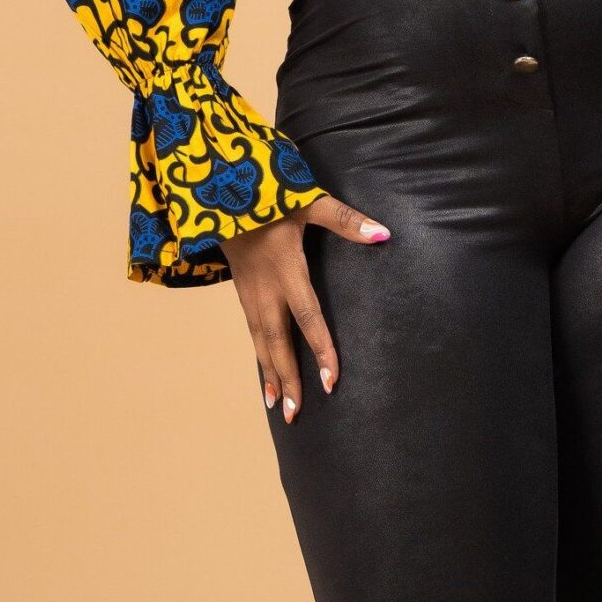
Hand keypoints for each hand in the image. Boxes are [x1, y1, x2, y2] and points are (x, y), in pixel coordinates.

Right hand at [224, 192, 390, 420]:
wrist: (218, 188)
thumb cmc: (269, 195)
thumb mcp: (309, 202)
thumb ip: (345, 220)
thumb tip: (383, 234)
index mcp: (286, 270)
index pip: (308, 318)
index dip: (320, 350)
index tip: (331, 381)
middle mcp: (266, 289)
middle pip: (277, 342)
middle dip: (287, 378)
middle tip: (294, 413)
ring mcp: (250, 293)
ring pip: (260, 341)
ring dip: (269, 374)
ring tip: (276, 406)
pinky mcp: (242, 291)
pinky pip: (251, 332)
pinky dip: (259, 357)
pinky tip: (265, 375)